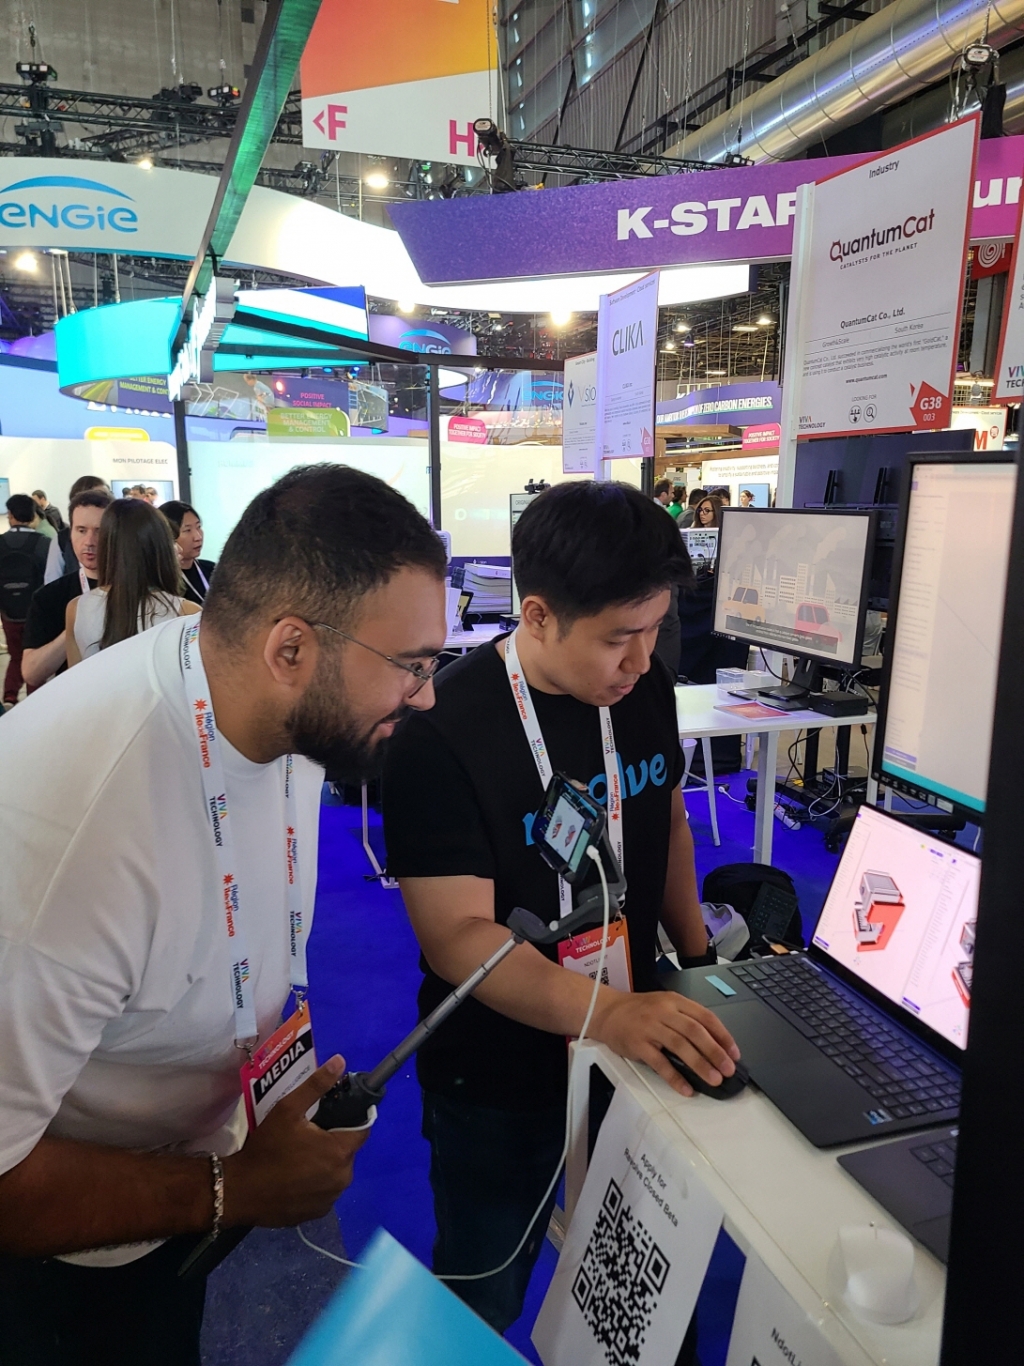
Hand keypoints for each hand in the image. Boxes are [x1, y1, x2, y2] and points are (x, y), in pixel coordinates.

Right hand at [222, 1056, 368, 1227]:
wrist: (239, 1192)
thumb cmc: (266, 1148)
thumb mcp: (288, 1109)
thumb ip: (316, 1085)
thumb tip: (340, 1061)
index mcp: (340, 1152)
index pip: (362, 1129)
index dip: (352, 1117)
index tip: (335, 1112)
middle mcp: (342, 1179)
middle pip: (347, 1151)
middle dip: (333, 1140)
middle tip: (308, 1132)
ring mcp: (329, 1199)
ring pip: (335, 1172)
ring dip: (324, 1162)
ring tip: (298, 1153)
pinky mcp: (316, 1213)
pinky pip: (323, 1191)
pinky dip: (315, 1182)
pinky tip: (294, 1175)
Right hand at [589, 991, 740, 1096]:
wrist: (606, 1011)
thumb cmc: (638, 1010)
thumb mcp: (664, 1004)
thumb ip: (686, 1018)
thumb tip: (714, 1044)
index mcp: (674, 1001)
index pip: (705, 1016)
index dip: (722, 1035)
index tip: (734, 1053)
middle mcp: (664, 1012)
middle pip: (695, 1031)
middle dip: (715, 1052)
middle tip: (728, 1069)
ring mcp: (650, 1027)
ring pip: (680, 1045)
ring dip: (700, 1064)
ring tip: (713, 1080)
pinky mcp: (638, 1044)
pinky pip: (659, 1062)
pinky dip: (674, 1077)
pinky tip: (686, 1088)